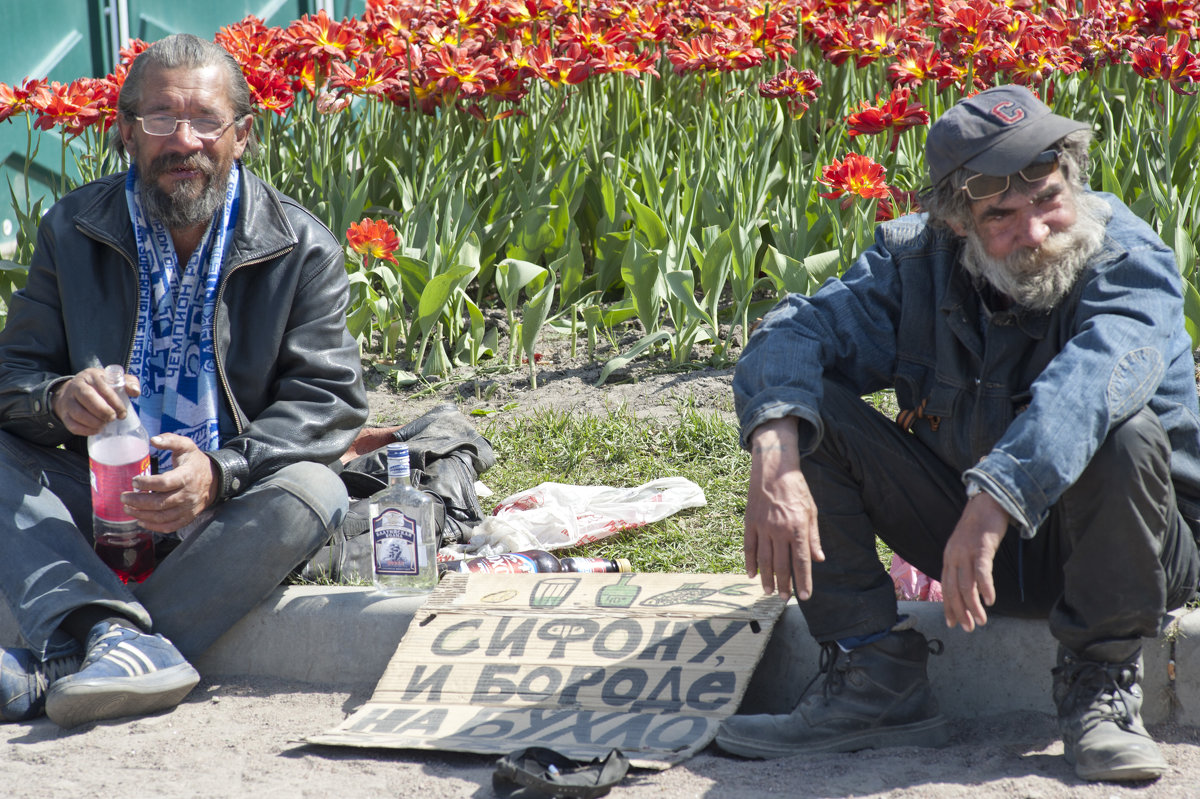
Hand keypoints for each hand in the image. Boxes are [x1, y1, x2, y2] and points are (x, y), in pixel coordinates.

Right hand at [51, 368, 140, 436]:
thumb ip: (129, 382)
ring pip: (78, 413)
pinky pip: (72, 425)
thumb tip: (135, 392)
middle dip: (103, 411)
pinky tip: (96, 430)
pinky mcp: (64, 414)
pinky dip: (86, 430)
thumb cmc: (101, 387)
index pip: (102, 387)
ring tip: (105, 424)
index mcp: (91, 376)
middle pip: (87, 398)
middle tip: (113, 418)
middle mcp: (77, 386)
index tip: (122, 412)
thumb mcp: (114, 380)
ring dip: (94, 422)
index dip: (114, 401)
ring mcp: (68, 401)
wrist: (75, 391)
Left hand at [122, 433, 218, 532]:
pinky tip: (141, 521)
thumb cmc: (195, 462)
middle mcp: (187, 495)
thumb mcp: (186, 446)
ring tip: (128, 509)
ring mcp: (188, 508)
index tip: (134, 481)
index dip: (146, 483)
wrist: (215, 479)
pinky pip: (170, 526)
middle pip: (159, 503)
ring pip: (162, 516)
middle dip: (138, 501)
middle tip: (124, 497)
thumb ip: (170, 440)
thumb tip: (153, 440)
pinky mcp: (188, 517)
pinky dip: (154, 527)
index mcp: (186, 476)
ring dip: (142, 515)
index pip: (164, 483)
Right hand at [744, 417, 823, 601]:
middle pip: (781, 564)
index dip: (804, 580)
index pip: (801, 561)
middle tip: (785, 598)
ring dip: (767, 578)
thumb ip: (814, 537)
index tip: (805, 596)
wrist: (773, 469)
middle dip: (785, 584)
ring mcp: (762, 527)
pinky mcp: (750, 523)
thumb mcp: (812, 511)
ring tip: (769, 591)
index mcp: (797, 527)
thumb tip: (818, 559)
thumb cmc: (796, 489)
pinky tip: (751, 574)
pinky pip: (748, 547)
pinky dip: (750, 563)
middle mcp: (779, 530)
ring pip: (764, 559)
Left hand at [941, 490, 1008, 631]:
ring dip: (973, 606)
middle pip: (953, 589)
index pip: (945, 587)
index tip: (951, 623)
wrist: (987, 502)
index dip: (948, 606)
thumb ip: (965, 565)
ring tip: (981, 621)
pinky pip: (982, 571)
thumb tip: (970, 587)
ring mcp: (966, 552)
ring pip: (966, 585)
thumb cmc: (979, 528)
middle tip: (968, 628)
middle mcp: (954, 556)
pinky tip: (990, 601)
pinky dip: (985, 588)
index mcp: (949, 558)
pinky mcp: (981, 547)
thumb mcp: (966, 548)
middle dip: (959, 612)